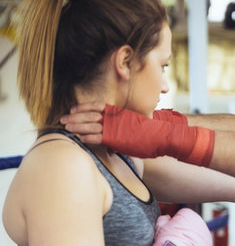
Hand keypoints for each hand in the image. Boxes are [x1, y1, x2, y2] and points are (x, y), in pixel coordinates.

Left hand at [61, 103, 187, 143]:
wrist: (161, 136)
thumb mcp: (135, 121)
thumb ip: (124, 121)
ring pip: (90, 126)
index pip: (97, 106)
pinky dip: (87, 138)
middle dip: (74, 116)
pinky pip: (97, 138)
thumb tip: (118, 123)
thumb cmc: (151, 131)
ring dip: (77, 126)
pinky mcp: (116, 139)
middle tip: (63, 118)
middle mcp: (114, 118)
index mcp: (119, 111)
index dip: (83, 107)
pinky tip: (79, 139)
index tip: (73, 108)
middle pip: (89, 115)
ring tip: (66, 128)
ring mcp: (114, 128)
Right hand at [148, 209, 211, 245]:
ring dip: (191, 239)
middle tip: (177, 239)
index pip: (182, 216)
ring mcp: (205, 231)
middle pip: (191, 225)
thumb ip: (164, 218)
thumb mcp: (160, 226)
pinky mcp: (208, 242)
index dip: (176, 224)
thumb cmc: (166, 240)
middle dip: (185, 231)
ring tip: (182, 245)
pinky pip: (201, 244)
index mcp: (188, 213)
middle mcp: (199, 220)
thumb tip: (167, 217)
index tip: (173, 231)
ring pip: (196, 235)